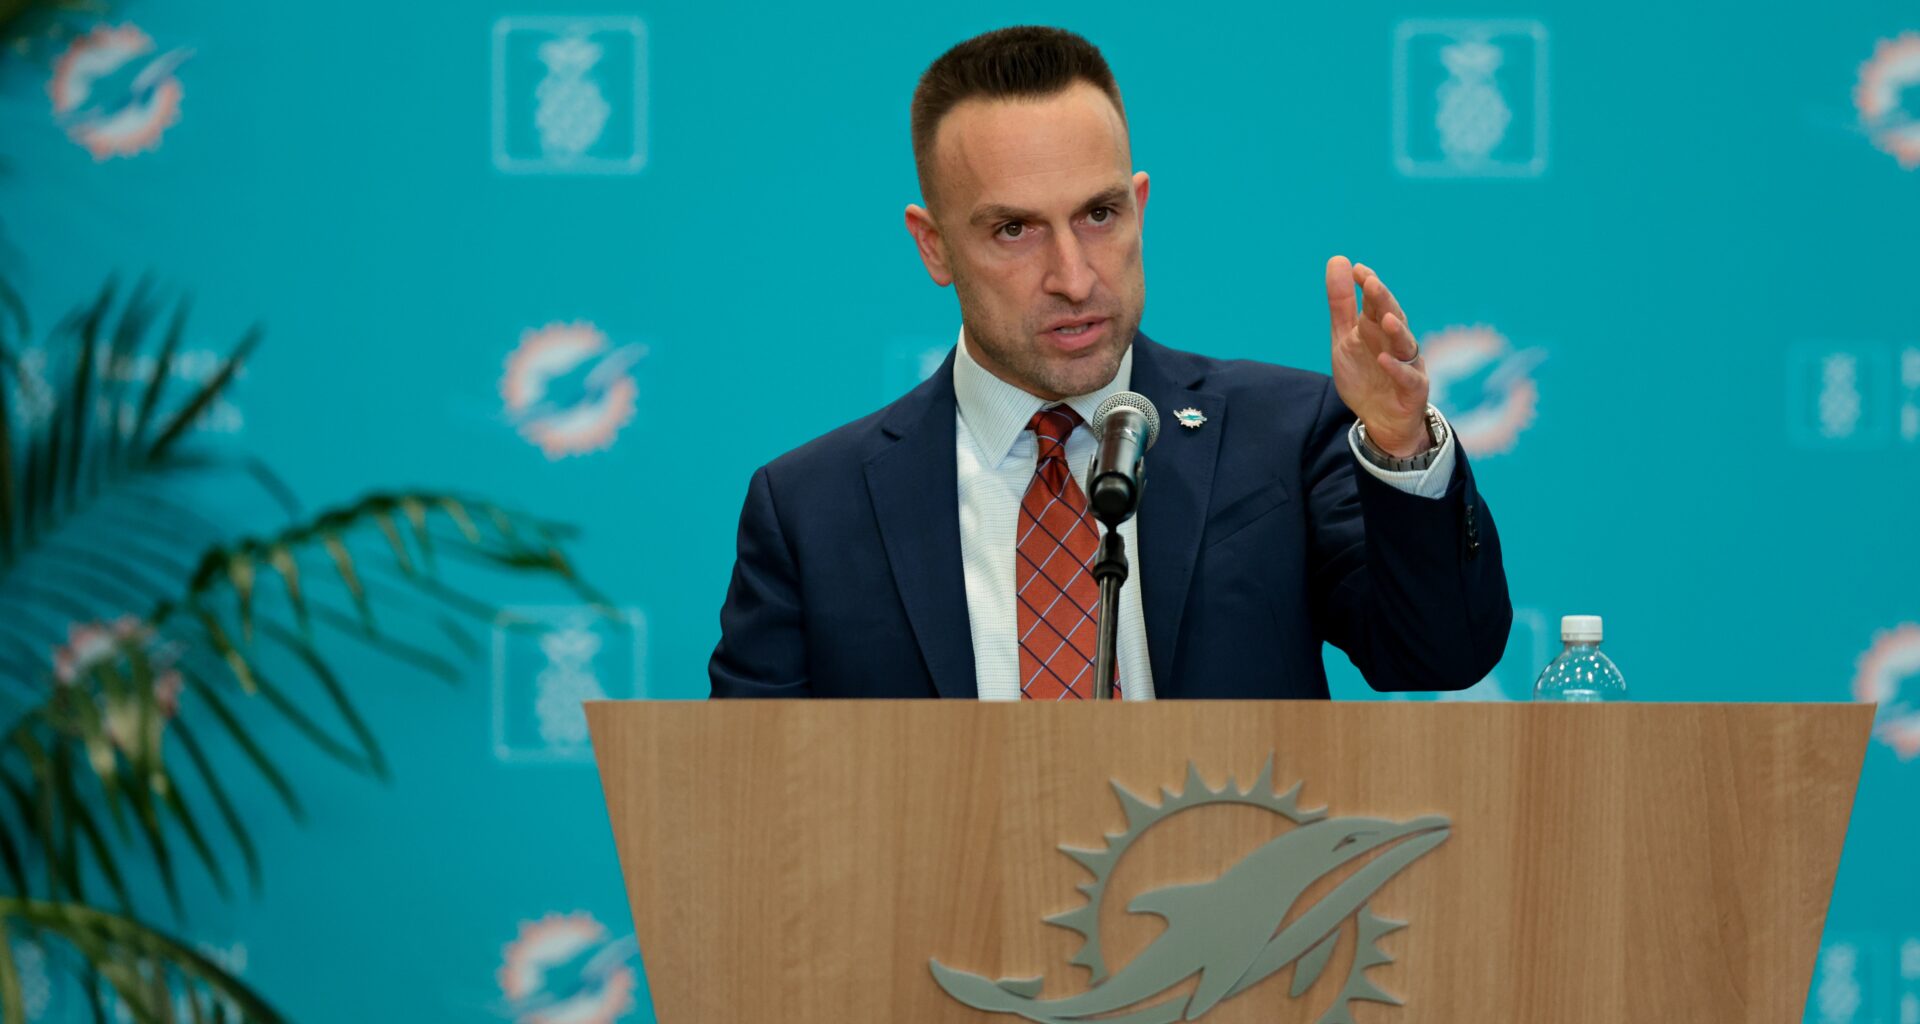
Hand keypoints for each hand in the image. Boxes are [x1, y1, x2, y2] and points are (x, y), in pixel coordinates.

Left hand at [1324, 255, 1430, 457]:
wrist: (1380, 419)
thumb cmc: (1365, 373)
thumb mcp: (1345, 337)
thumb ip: (1341, 303)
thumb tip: (1338, 259)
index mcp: (1378, 328)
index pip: (1375, 302)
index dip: (1368, 285)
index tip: (1357, 270)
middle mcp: (1395, 342)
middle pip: (1392, 317)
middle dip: (1382, 301)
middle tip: (1371, 283)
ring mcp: (1407, 365)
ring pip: (1405, 344)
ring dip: (1396, 331)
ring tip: (1385, 319)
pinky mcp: (1413, 390)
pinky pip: (1408, 378)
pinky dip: (1397, 369)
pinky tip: (1384, 359)